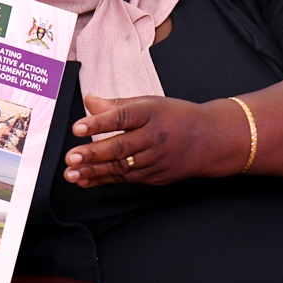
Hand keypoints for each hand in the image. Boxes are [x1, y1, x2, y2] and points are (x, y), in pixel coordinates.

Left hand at [63, 94, 248, 186]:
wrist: (211, 139)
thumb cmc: (176, 116)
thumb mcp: (149, 103)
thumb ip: (117, 105)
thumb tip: (89, 101)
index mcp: (151, 113)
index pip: (122, 117)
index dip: (99, 122)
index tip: (77, 127)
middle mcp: (154, 137)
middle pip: (121, 146)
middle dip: (93, 153)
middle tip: (71, 157)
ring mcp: (156, 159)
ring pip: (122, 167)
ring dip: (94, 171)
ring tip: (71, 173)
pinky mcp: (156, 176)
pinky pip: (127, 179)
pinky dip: (105, 180)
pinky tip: (86, 181)